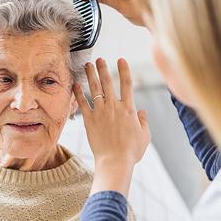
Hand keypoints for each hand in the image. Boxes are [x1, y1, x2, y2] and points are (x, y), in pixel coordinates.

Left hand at [73, 58, 150, 195]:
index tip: (120, 60)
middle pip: (108, 82)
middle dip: (103, 68)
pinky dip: (78, 93)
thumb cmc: (131, 151)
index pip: (127, 83)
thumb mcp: (145, 136)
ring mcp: (100, 112)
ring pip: (95, 88)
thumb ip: (144, 122)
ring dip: (90, 75)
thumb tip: (142, 112)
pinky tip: (75, 84)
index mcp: (129, 109)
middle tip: (99, 59)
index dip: (124, 70)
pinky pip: (82, 103)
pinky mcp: (89, 120)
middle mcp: (114, 107)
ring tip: (87, 65)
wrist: (115, 161)